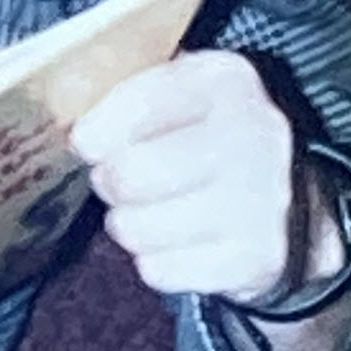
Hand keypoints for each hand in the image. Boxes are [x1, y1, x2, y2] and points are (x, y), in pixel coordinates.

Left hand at [70, 49, 331, 305]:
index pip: (137, 101)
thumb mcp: (178, 94)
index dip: (96, 130)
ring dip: (128, 225)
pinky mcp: (254, 257)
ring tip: (150, 210)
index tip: (88, 143)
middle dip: (110, 182)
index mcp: (225, 81)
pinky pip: (158, 270)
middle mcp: (252, 134)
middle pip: (126, 174)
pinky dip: (155, 262)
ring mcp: (260, 200)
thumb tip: (61, 112)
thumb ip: (121, 92)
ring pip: (134, 228)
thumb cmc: (205, 141)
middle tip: (120, 180)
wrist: (289, 205)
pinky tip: (177, 242)